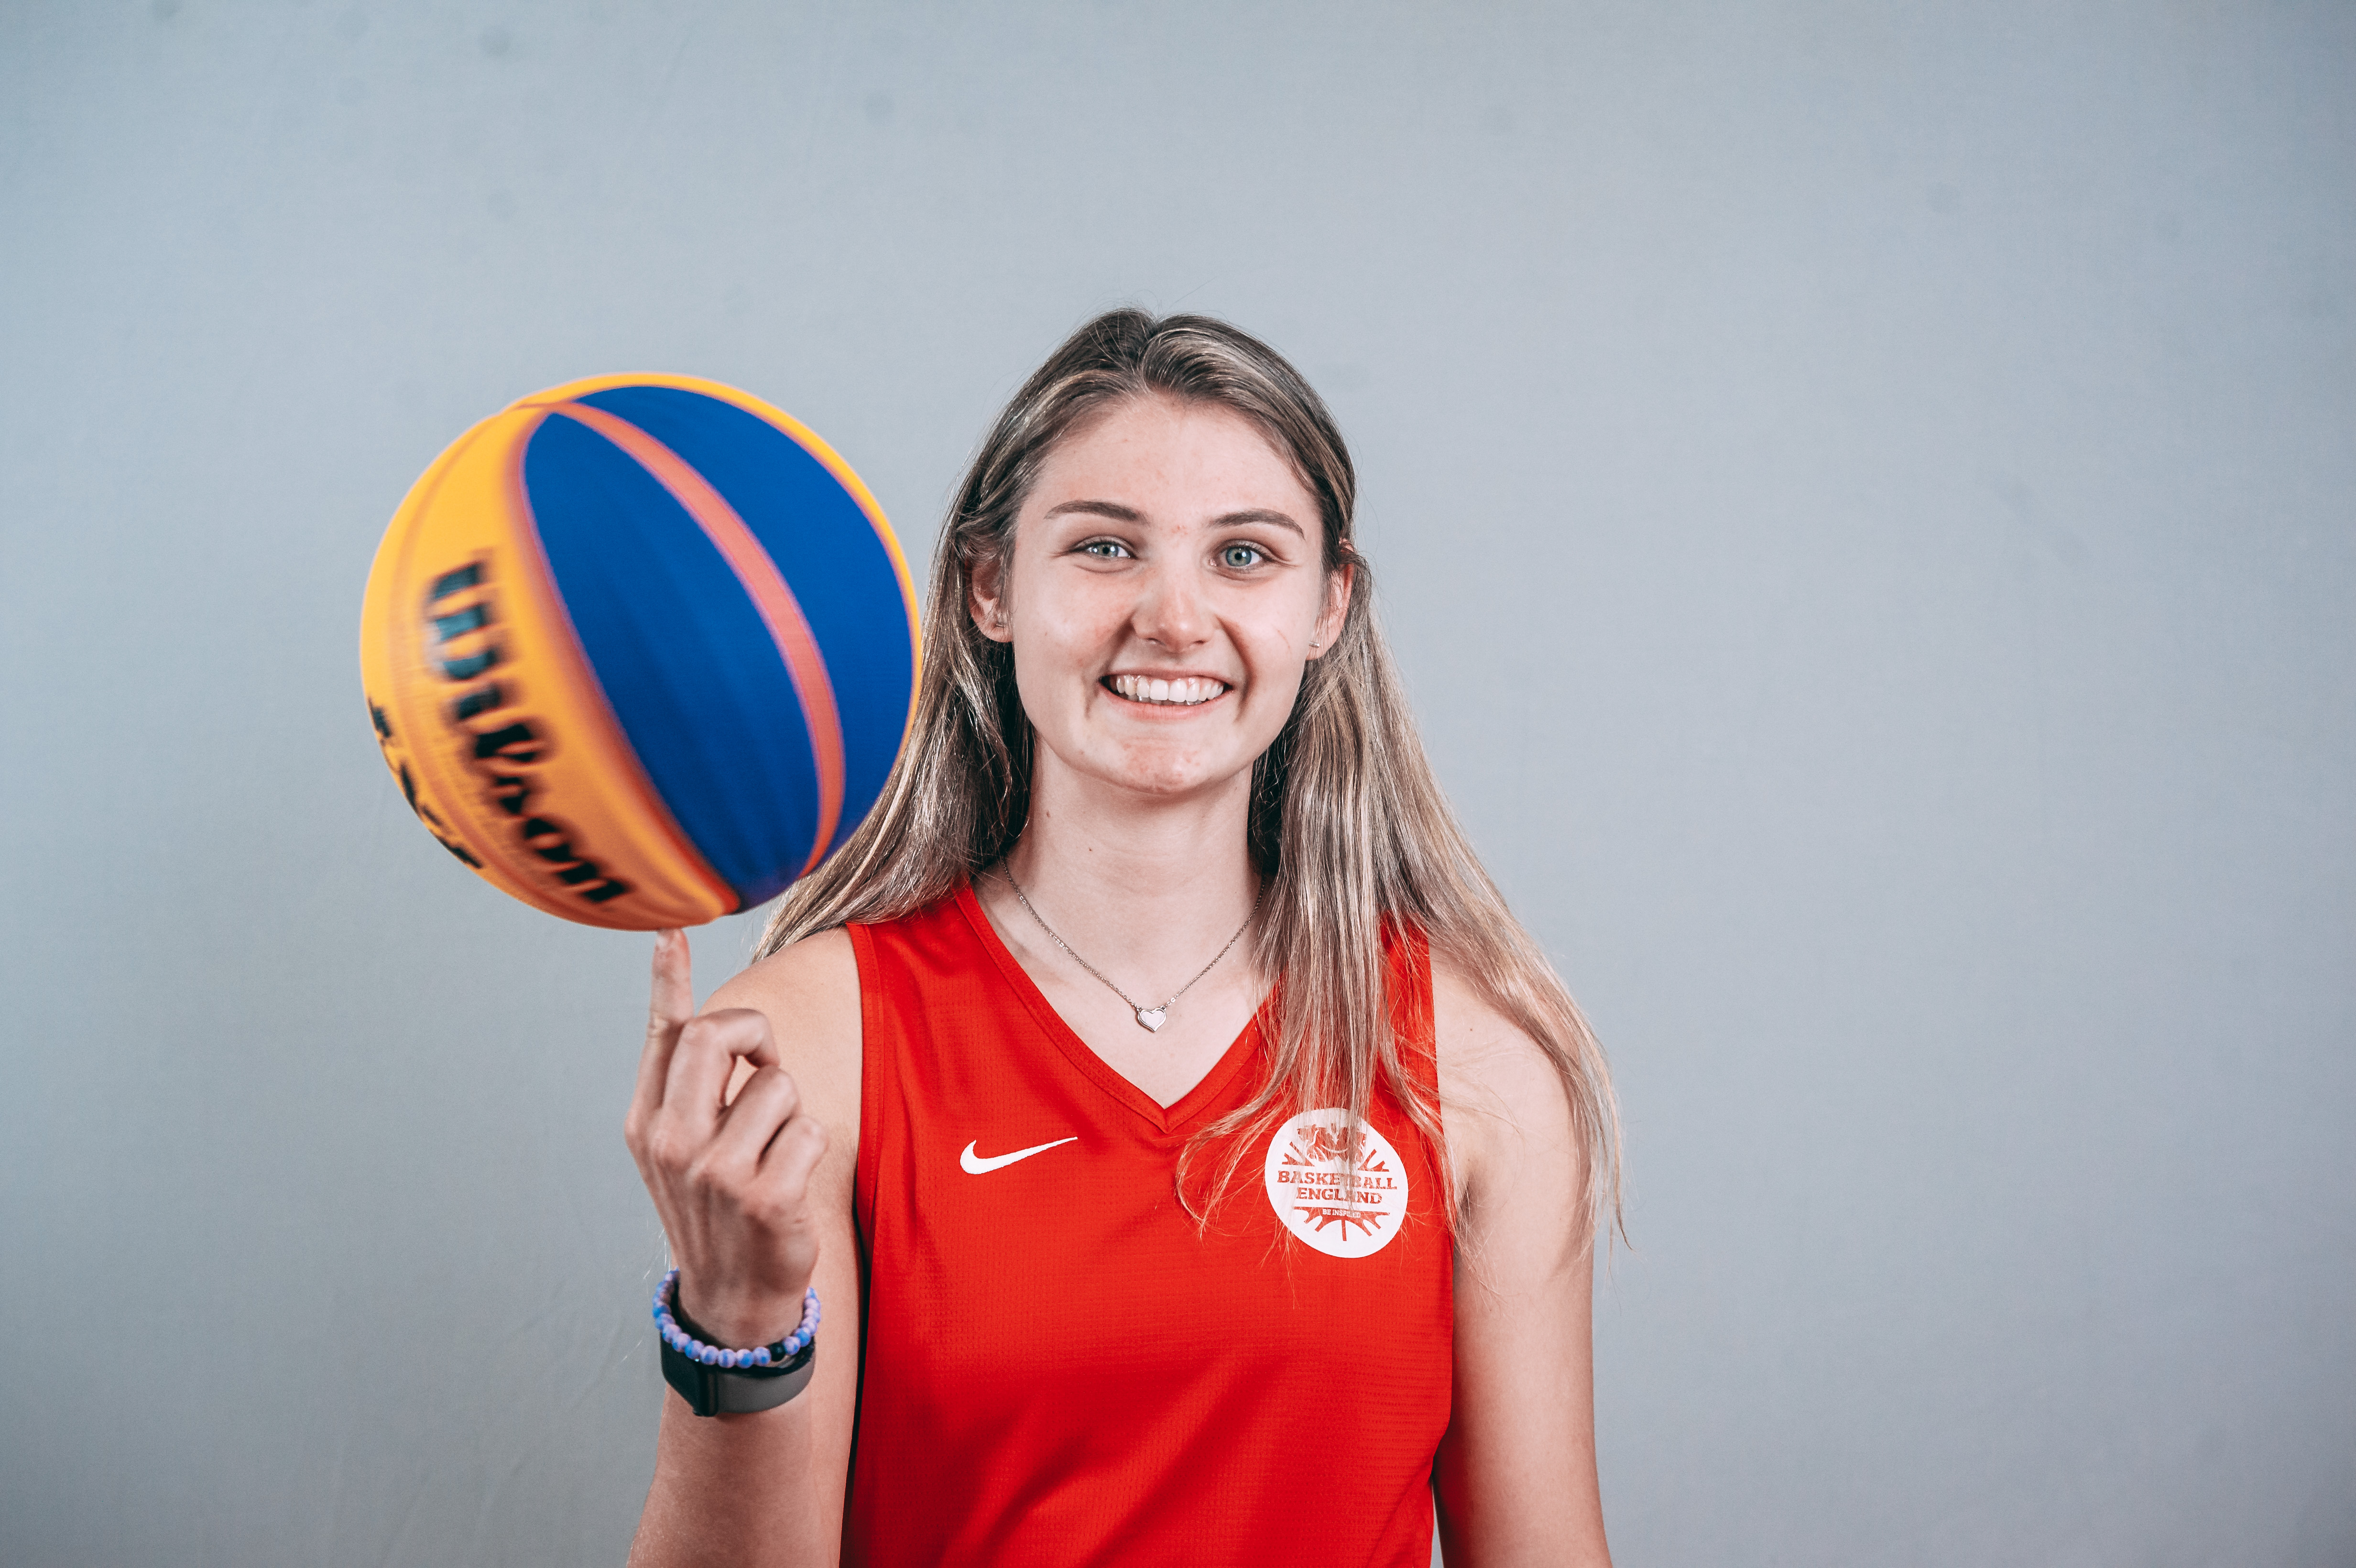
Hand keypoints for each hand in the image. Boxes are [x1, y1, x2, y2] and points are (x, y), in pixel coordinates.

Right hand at [624, 929, 829, 1347]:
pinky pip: (809, 1128)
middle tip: (763, 1068)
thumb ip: (692, 1090)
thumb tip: (715, 1024)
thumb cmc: (718, 1209)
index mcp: (649, 1121)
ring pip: (779, 1084)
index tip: (670, 928)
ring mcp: (714, 1170)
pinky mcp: (762, 1194)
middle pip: (721, 1035)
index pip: (662, 1036)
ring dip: (789, 1115)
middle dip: (758, 1036)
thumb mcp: (684, 1150)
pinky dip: (809, 1150)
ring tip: (772, 1156)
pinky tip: (789, 1186)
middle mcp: (672, 1140)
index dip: (667, 979)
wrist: (730, 1298)